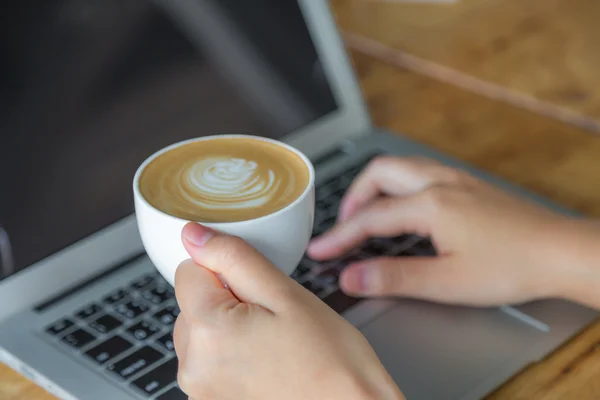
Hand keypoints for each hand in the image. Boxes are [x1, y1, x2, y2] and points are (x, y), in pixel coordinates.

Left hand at [174, 222, 403, 399]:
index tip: (256, 288)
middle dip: (225, 301)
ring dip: (227, 330)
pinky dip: (231, 356)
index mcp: (207, 332)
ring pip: (201, 333)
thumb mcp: (285, 293)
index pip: (187, 271)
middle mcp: (193, 368)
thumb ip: (233, 258)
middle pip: (192, 304)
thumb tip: (193, 234)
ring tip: (271, 344)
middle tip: (271, 317)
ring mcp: (200, 392)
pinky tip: (265, 363)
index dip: (225, 271)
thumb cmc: (331, 361)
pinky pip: (210, 362)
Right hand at [308, 156, 599, 307]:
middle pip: (379, 173)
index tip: (319, 252)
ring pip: (400, 167)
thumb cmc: (512, 266)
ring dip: (375, 187)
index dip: (339, 236)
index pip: (369, 217)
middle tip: (343, 226)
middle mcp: (440, 183)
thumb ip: (394, 278)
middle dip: (352, 196)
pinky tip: (404, 207)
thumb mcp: (446, 282)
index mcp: (430, 205)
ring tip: (366, 213)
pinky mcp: (468, 185)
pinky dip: (397, 185)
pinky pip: (419, 172)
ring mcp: (456, 180)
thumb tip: (351, 278)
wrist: (561, 252)